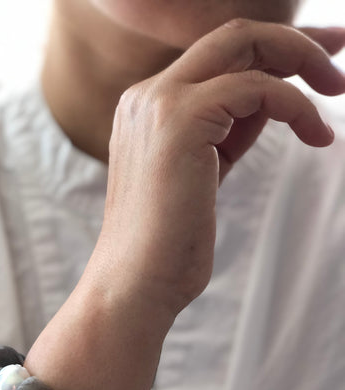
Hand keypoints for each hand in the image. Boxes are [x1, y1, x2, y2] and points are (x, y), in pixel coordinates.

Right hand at [87, 20, 344, 322]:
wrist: (135, 284)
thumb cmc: (168, 243)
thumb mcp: (203, 173)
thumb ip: (227, 131)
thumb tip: (270, 98)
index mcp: (147, 109)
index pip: (216, 60)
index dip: (270, 53)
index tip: (315, 64)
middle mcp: (147, 97)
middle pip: (231, 36)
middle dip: (292, 40)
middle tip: (338, 58)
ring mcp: (159, 104)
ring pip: (245, 46)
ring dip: (302, 62)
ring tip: (337, 91)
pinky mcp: (180, 120)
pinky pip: (258, 89)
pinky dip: (296, 105)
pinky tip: (317, 135)